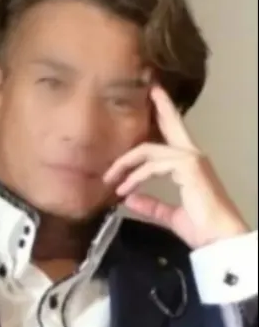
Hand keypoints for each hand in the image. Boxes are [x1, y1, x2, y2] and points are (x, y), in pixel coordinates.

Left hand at [104, 85, 248, 249]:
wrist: (218, 238)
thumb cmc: (201, 228)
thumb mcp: (170, 215)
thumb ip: (152, 205)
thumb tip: (130, 199)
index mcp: (190, 164)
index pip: (174, 135)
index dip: (165, 114)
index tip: (155, 97)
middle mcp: (192, 156)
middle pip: (170, 124)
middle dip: (159, 105)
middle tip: (148, 87)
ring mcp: (191, 159)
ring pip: (149, 150)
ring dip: (125, 163)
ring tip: (109, 180)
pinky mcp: (187, 167)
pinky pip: (152, 166)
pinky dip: (134, 177)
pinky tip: (123, 189)